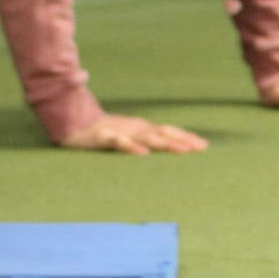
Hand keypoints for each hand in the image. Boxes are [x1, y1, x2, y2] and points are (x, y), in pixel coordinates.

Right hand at [59, 112, 208, 154]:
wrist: (74, 123)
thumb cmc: (104, 131)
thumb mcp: (128, 136)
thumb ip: (145, 141)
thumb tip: (167, 147)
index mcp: (142, 129)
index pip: (169, 131)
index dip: (186, 137)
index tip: (204, 146)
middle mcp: (136, 128)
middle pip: (163, 133)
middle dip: (182, 140)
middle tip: (201, 148)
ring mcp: (121, 131)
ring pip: (146, 137)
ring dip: (164, 143)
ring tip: (181, 150)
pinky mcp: (104, 137)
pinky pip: (120, 142)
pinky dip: (132, 147)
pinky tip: (143, 154)